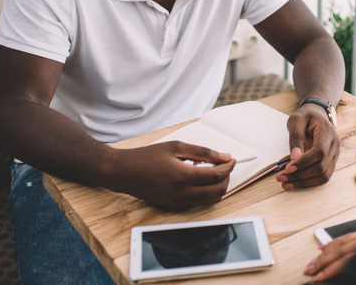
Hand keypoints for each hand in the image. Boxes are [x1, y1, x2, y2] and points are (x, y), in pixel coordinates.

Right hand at [106, 141, 235, 208]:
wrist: (123, 172)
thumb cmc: (147, 156)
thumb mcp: (176, 147)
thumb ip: (203, 152)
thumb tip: (224, 156)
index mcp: (182, 176)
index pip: (216, 176)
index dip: (228, 168)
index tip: (232, 160)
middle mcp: (181, 194)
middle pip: (217, 192)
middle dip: (226, 179)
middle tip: (224, 166)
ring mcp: (177, 203)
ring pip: (209, 200)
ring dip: (216, 186)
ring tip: (209, 170)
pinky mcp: (173, 207)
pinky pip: (197, 202)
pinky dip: (204, 191)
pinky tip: (196, 177)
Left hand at [276, 103, 339, 188]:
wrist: (317, 115)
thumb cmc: (306, 116)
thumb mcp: (296, 119)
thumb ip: (296, 137)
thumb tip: (294, 157)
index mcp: (328, 132)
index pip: (319, 151)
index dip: (304, 162)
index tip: (288, 168)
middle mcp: (334, 145)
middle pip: (321, 166)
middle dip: (300, 175)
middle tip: (280, 177)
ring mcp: (334, 155)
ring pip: (323, 176)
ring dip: (304, 182)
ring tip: (285, 183)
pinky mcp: (330, 162)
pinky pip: (322, 177)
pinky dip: (308, 182)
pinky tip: (295, 182)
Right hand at [304, 228, 355, 281]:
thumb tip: (348, 276)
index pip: (345, 261)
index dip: (329, 271)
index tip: (318, 279)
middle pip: (339, 251)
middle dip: (322, 263)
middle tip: (309, 272)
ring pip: (340, 243)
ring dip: (324, 254)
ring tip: (312, 263)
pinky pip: (347, 236)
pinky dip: (333, 243)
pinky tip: (324, 248)